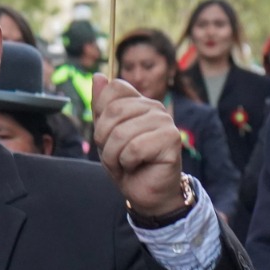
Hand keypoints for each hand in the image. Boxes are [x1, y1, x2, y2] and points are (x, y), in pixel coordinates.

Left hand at [91, 74, 184, 216]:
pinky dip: (126, 163)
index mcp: (140, 102)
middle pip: (114, 111)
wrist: (146, 193)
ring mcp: (165, 122)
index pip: (115, 88)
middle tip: (112, 155)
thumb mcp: (106, 134)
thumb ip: (101, 107)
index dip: (101, 113)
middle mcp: (155, 107)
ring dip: (113, 155)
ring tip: (122, 164)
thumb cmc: (126, 164)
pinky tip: (135, 167)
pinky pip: (134, 148)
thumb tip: (98, 76)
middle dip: (103, 139)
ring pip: (121, 133)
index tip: (106, 135)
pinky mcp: (172, 140)